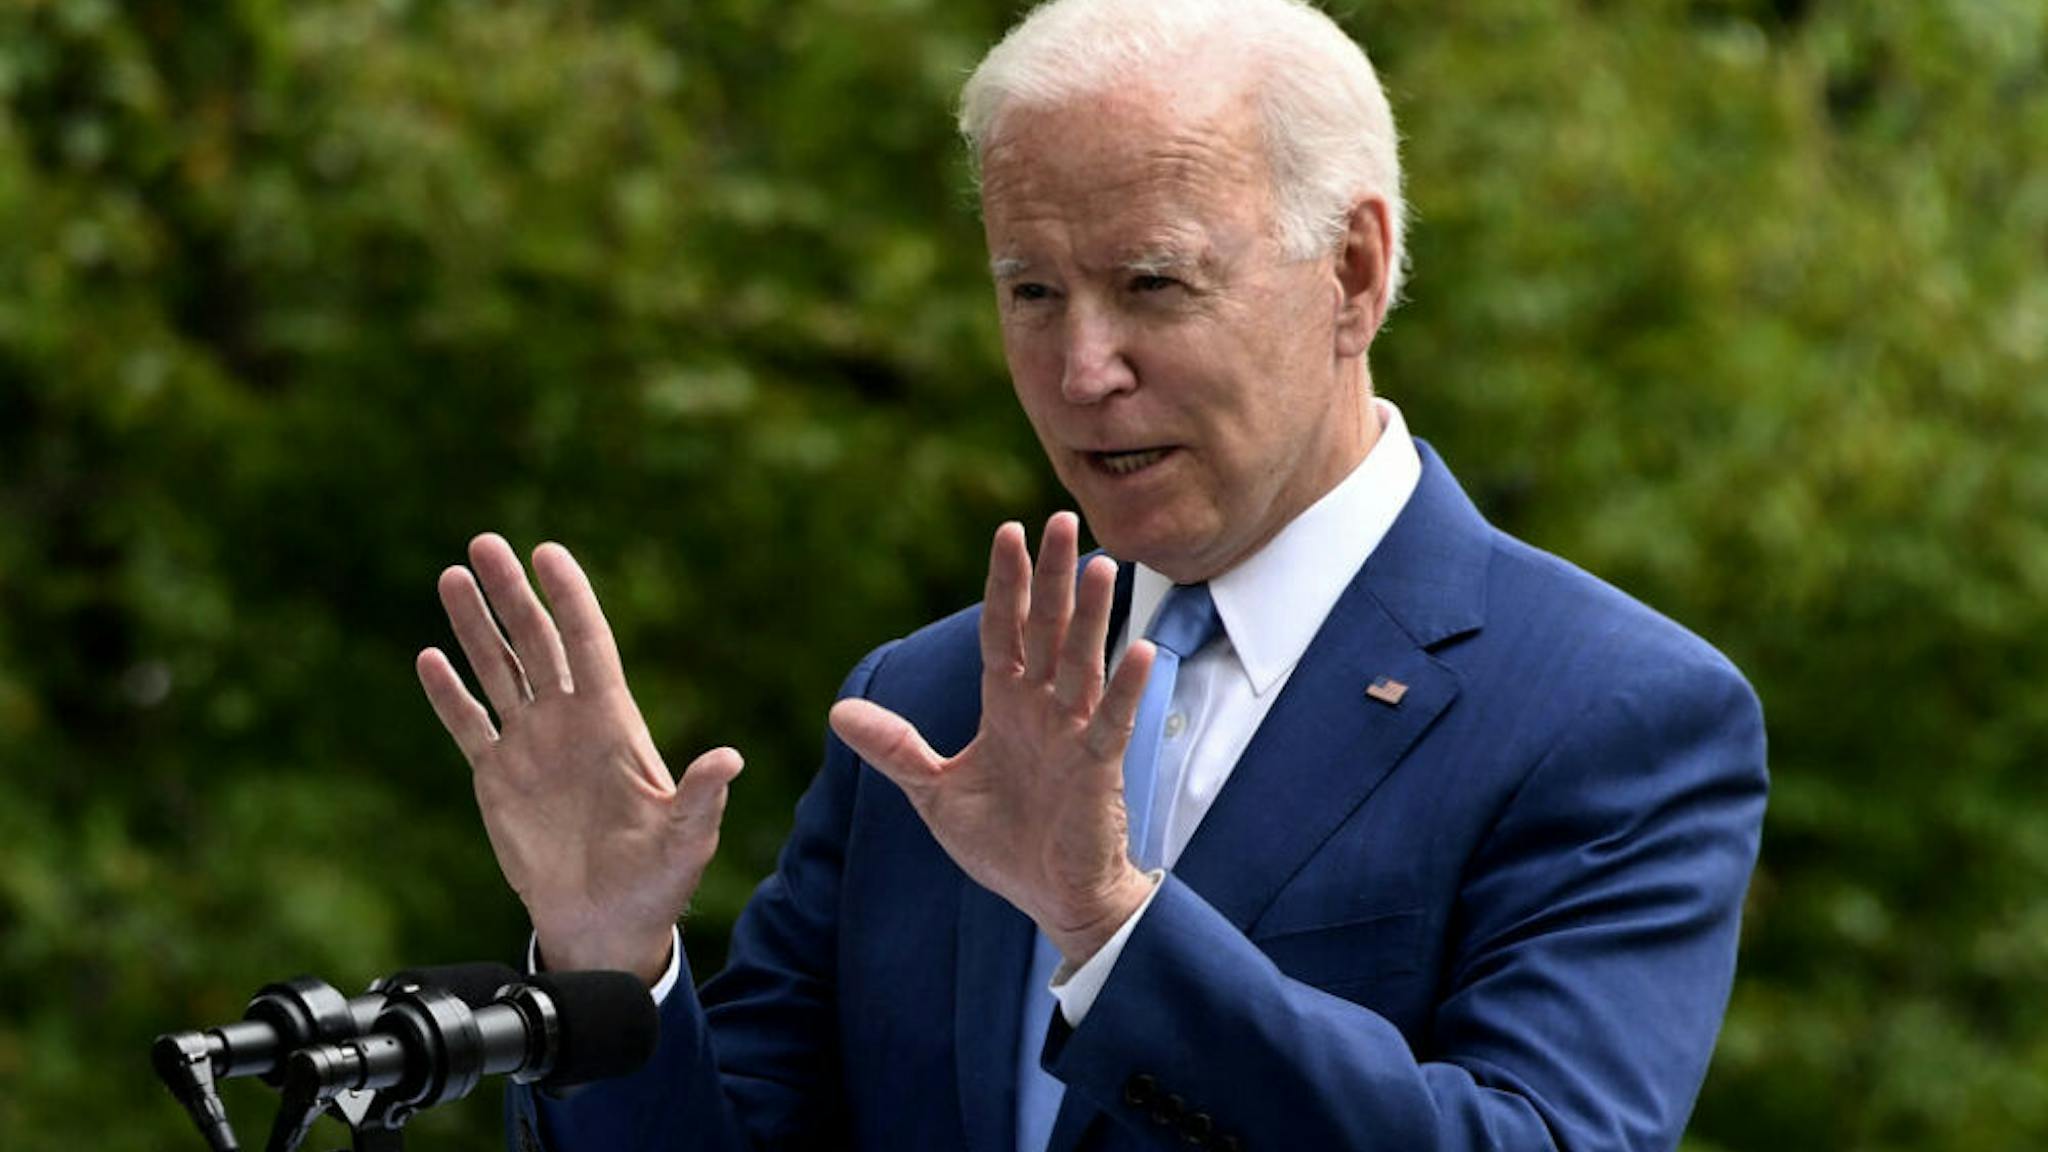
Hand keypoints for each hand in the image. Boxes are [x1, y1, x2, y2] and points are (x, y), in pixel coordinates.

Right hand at [415, 534, 742, 985]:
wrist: (609, 922)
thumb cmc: (657, 880)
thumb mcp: (686, 839)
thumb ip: (701, 797)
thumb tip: (730, 759)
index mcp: (613, 723)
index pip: (588, 644)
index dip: (570, 598)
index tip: (548, 553)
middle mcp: (568, 722)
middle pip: (536, 642)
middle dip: (511, 592)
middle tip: (484, 544)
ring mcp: (530, 745)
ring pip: (498, 670)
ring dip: (474, 626)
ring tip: (454, 577)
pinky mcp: (497, 777)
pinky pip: (469, 724)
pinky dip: (448, 694)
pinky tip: (429, 657)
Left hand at [829, 513, 1156, 963]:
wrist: (1048, 898)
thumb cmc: (1003, 843)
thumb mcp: (934, 793)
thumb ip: (894, 748)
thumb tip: (837, 712)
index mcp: (1006, 706)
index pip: (1003, 631)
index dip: (1006, 584)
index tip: (1009, 532)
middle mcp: (1044, 709)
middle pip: (1048, 629)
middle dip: (1054, 577)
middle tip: (1063, 519)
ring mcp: (1074, 734)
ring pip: (1084, 661)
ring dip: (1093, 616)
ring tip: (1102, 565)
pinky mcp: (1099, 768)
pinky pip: (1114, 720)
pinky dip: (1128, 687)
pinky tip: (1141, 652)